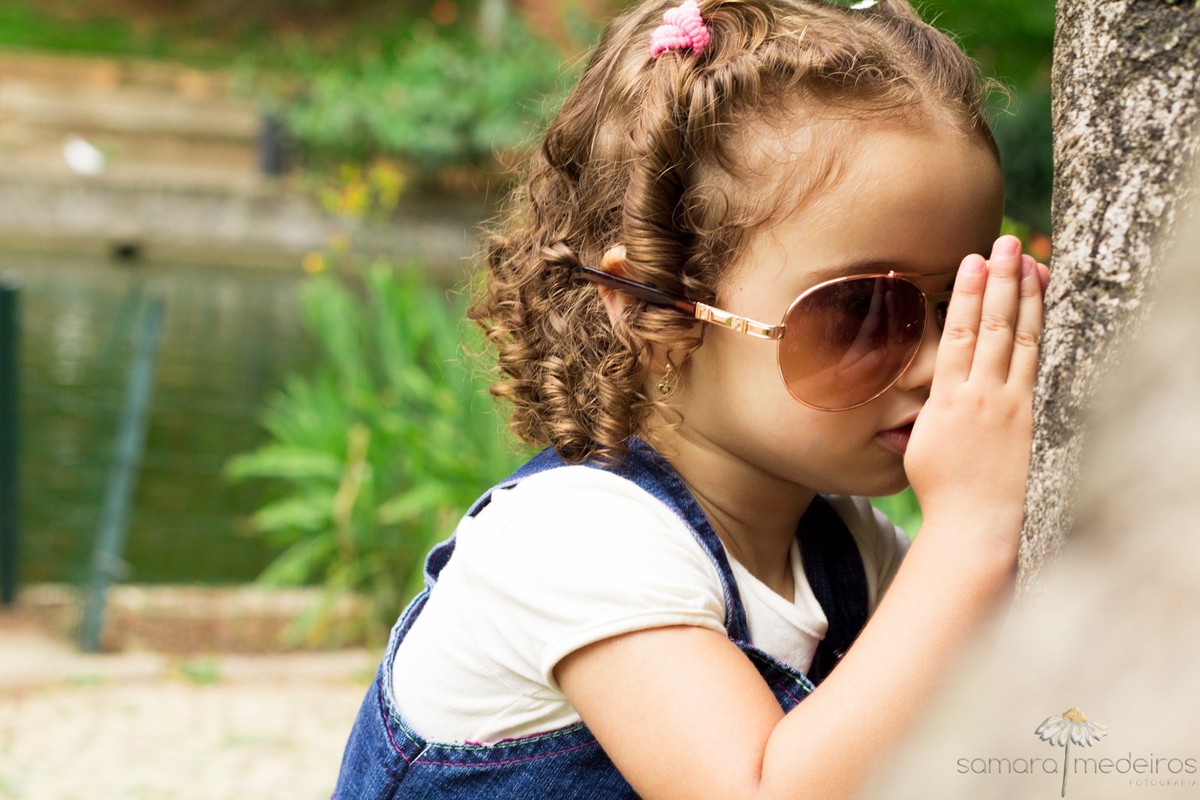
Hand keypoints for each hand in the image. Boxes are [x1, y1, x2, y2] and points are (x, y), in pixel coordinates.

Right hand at [904, 235, 1046, 554]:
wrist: (975, 525)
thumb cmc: (943, 491)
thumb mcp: (920, 446)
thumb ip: (928, 411)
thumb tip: (925, 392)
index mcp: (945, 400)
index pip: (957, 334)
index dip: (966, 294)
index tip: (972, 260)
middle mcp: (979, 396)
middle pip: (992, 326)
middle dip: (999, 281)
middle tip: (1006, 242)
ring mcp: (1010, 406)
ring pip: (1022, 340)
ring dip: (1027, 297)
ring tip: (1032, 261)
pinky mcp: (1033, 419)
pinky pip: (1041, 367)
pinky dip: (1046, 334)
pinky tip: (1049, 311)